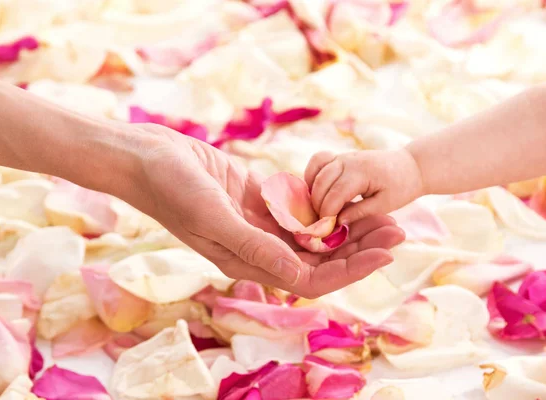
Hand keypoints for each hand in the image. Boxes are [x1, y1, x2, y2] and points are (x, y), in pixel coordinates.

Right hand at [127, 124, 404, 297]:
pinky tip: (346, 195)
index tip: (385, 253)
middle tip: (397, 230)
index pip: (309, 279)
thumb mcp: (213, 217)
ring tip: (382, 213)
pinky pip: (297, 209)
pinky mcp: (256, 200)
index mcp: (247, 261)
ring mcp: (257, 224)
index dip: (350, 270)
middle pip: (318, 258)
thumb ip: (255, 246)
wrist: (148, 158)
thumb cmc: (172, 188)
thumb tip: (300, 276)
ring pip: (312, 234)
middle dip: (358, 248)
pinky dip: (323, 205)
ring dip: (346, 226)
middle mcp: (257, 248)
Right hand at [305, 149, 424, 225]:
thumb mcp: (384, 205)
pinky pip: (319, 161)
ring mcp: (343, 156)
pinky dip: (312, 174)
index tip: (325, 228)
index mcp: (362, 173)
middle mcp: (349, 160)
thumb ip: (360, 212)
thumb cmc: (400, 188)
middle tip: (320, 222)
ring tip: (316, 208)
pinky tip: (314, 191)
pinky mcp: (340, 156)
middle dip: (317, 204)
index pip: (335, 194)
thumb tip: (338, 222)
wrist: (409, 167)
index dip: (327, 213)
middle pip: (321, 182)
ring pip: (316, 170)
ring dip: (312, 190)